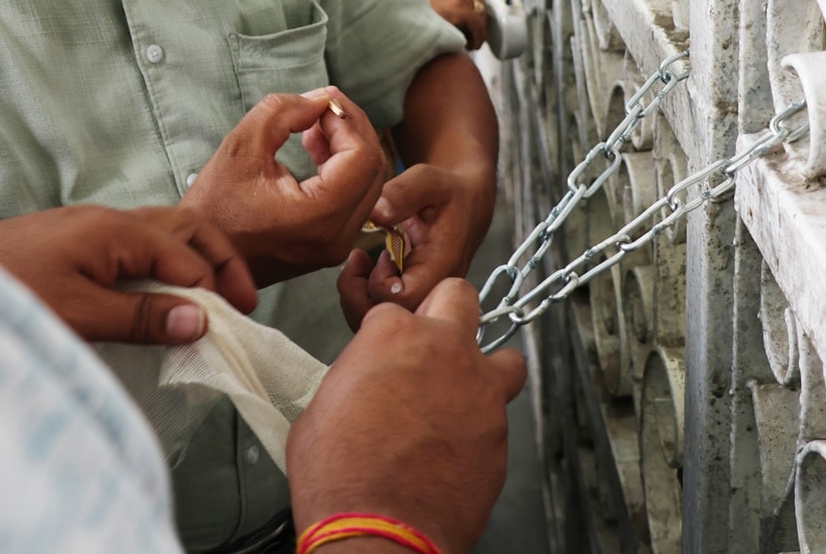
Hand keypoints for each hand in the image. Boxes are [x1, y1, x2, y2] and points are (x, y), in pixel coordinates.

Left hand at [0, 205, 256, 345]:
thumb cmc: (7, 294)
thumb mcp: (80, 315)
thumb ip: (142, 317)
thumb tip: (202, 319)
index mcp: (116, 231)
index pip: (187, 256)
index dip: (217, 290)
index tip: (237, 326)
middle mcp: (107, 220)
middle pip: (183, 228)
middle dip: (218, 260)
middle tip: (242, 301)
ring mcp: (87, 228)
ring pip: (158, 233)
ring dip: (191, 260)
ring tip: (210, 297)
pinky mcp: (69, 243)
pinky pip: (133, 245)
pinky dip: (160, 264)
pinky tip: (157, 293)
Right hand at [182, 88, 389, 285]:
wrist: (202, 259)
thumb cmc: (213, 207)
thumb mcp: (240, 147)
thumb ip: (283, 112)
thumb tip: (322, 100)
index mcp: (318, 218)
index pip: (361, 157)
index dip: (346, 120)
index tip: (320, 101)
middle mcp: (337, 239)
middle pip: (374, 170)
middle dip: (353, 129)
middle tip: (324, 104)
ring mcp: (336, 247)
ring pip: (368, 184)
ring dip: (349, 147)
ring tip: (315, 123)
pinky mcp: (330, 246)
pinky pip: (354, 199)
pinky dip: (343, 168)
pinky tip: (317, 148)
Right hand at [287, 279, 527, 553]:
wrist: (377, 533)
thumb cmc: (340, 476)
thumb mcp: (321, 408)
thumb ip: (355, 377)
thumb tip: (364, 383)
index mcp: (392, 335)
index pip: (393, 310)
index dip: (385, 335)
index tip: (382, 356)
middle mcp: (444, 350)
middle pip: (459, 296)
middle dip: (446, 311)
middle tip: (433, 343)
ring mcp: (480, 391)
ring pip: (504, 357)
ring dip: (484, 370)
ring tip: (462, 395)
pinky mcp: (500, 434)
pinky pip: (500, 415)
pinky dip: (482, 423)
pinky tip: (457, 444)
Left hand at [336, 161, 493, 327]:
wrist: (464, 207)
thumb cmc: (448, 194)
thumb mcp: (430, 181)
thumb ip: (404, 193)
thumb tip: (376, 211)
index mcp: (443, 267)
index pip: (405, 298)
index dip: (380, 283)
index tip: (380, 255)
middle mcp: (435, 292)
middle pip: (389, 322)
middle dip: (359, 294)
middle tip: (356, 262)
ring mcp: (423, 300)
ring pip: (380, 325)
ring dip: (356, 297)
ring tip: (357, 265)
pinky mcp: (411, 301)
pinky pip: (379, 316)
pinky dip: (361, 297)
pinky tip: (362, 270)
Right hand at [402, 0, 494, 49]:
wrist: (393, 22)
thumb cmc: (407, 15)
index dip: (473, 7)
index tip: (471, 21)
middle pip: (478, 0)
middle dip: (476, 19)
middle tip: (471, 34)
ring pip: (479, 14)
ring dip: (476, 30)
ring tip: (470, 41)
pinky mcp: (457, 10)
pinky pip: (477, 25)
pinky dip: (477, 37)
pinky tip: (470, 45)